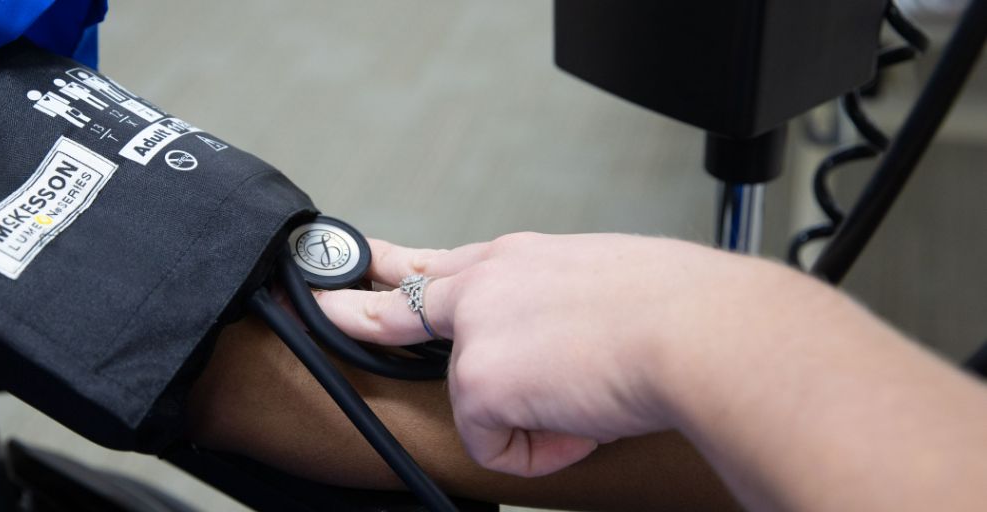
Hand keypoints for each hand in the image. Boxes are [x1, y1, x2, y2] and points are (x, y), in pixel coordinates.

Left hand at [315, 232, 760, 476]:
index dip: (401, 267)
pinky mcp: (478, 381)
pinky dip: (544, 451)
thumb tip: (565, 353)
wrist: (702, 332)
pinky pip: (498, 446)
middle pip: (399, 300)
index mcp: (522, 258)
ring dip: (532, 420)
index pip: (446, 263)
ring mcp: (477, 330)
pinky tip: (584, 423)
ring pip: (477, 401)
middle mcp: (489, 283)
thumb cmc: (681, 305)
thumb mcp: (609, 280)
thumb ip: (562, 306)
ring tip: (588, 404)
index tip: (369, 264)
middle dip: (352, 310)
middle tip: (320, 306)